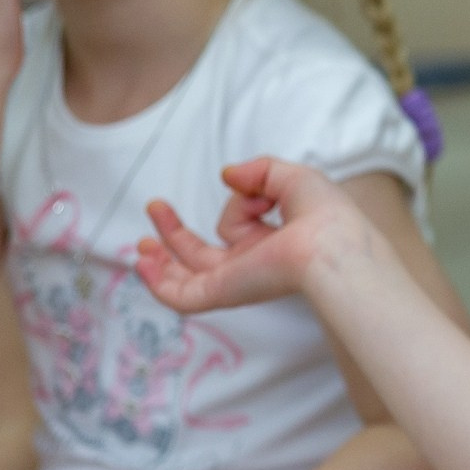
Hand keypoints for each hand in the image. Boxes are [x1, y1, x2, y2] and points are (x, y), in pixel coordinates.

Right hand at [136, 158, 378, 313]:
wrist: (327, 244)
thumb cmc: (323, 213)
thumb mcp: (291, 178)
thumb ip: (258, 172)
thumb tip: (227, 176)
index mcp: (274, 241)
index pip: (243, 230)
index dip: (234, 208)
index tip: (230, 181)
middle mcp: (252, 264)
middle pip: (203, 255)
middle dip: (175, 234)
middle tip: (155, 206)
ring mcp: (235, 280)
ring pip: (187, 276)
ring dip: (161, 258)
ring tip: (141, 241)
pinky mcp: (222, 292)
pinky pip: (183, 297)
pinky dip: (158, 285)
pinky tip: (142, 264)